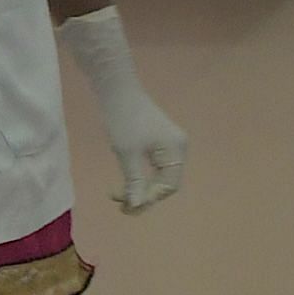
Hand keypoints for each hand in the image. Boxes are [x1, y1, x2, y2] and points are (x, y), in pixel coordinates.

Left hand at [57, 5, 186, 209]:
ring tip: (117, 193)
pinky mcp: (158, 141)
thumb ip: (134, 181)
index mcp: (175, 150)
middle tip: (118, 201)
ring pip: (157, 176)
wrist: (116, 88)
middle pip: (165, 183)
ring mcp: (169, 144)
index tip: (126, 205)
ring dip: (139, 187)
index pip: (169, 187)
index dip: (149, 199)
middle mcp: (177, 148)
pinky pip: (153, 167)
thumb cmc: (123, 119)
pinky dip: (139, 176)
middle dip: (143, 195)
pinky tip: (124, 179)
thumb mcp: (127, 153)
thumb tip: (137, 206)